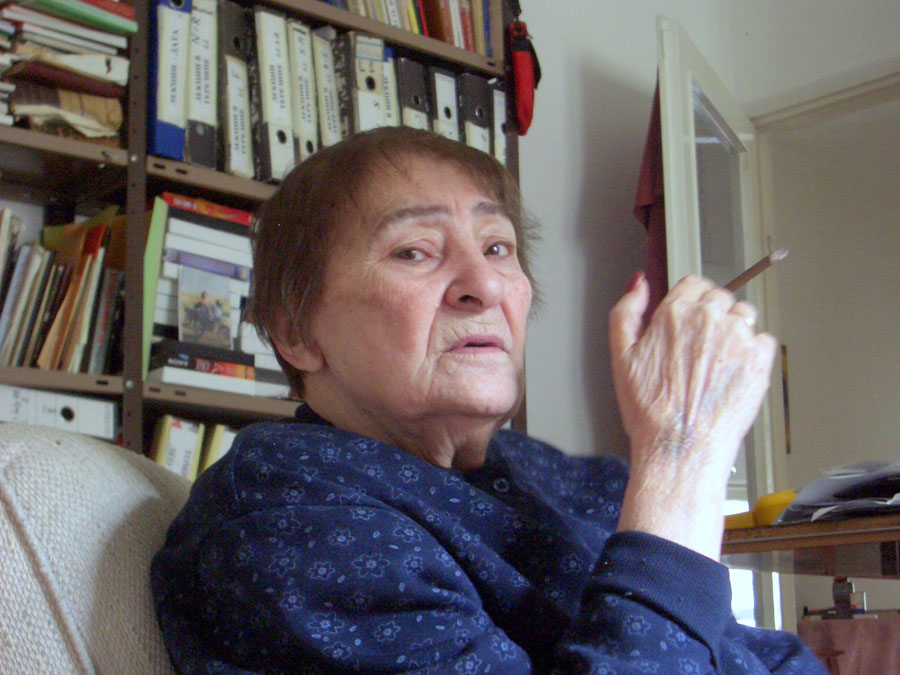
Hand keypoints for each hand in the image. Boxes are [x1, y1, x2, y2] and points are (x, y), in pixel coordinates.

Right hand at [608, 273, 776, 557]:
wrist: (680, 447)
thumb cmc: (649, 410)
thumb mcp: (620, 356)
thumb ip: (627, 310)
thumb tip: (639, 283)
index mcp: (674, 313)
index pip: (694, 283)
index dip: (690, 301)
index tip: (690, 320)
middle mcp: (709, 318)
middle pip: (721, 297)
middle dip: (712, 316)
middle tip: (701, 349)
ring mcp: (738, 337)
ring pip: (744, 315)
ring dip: (735, 331)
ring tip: (718, 364)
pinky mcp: (761, 359)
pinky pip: (764, 340)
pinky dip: (753, 353)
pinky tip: (733, 374)